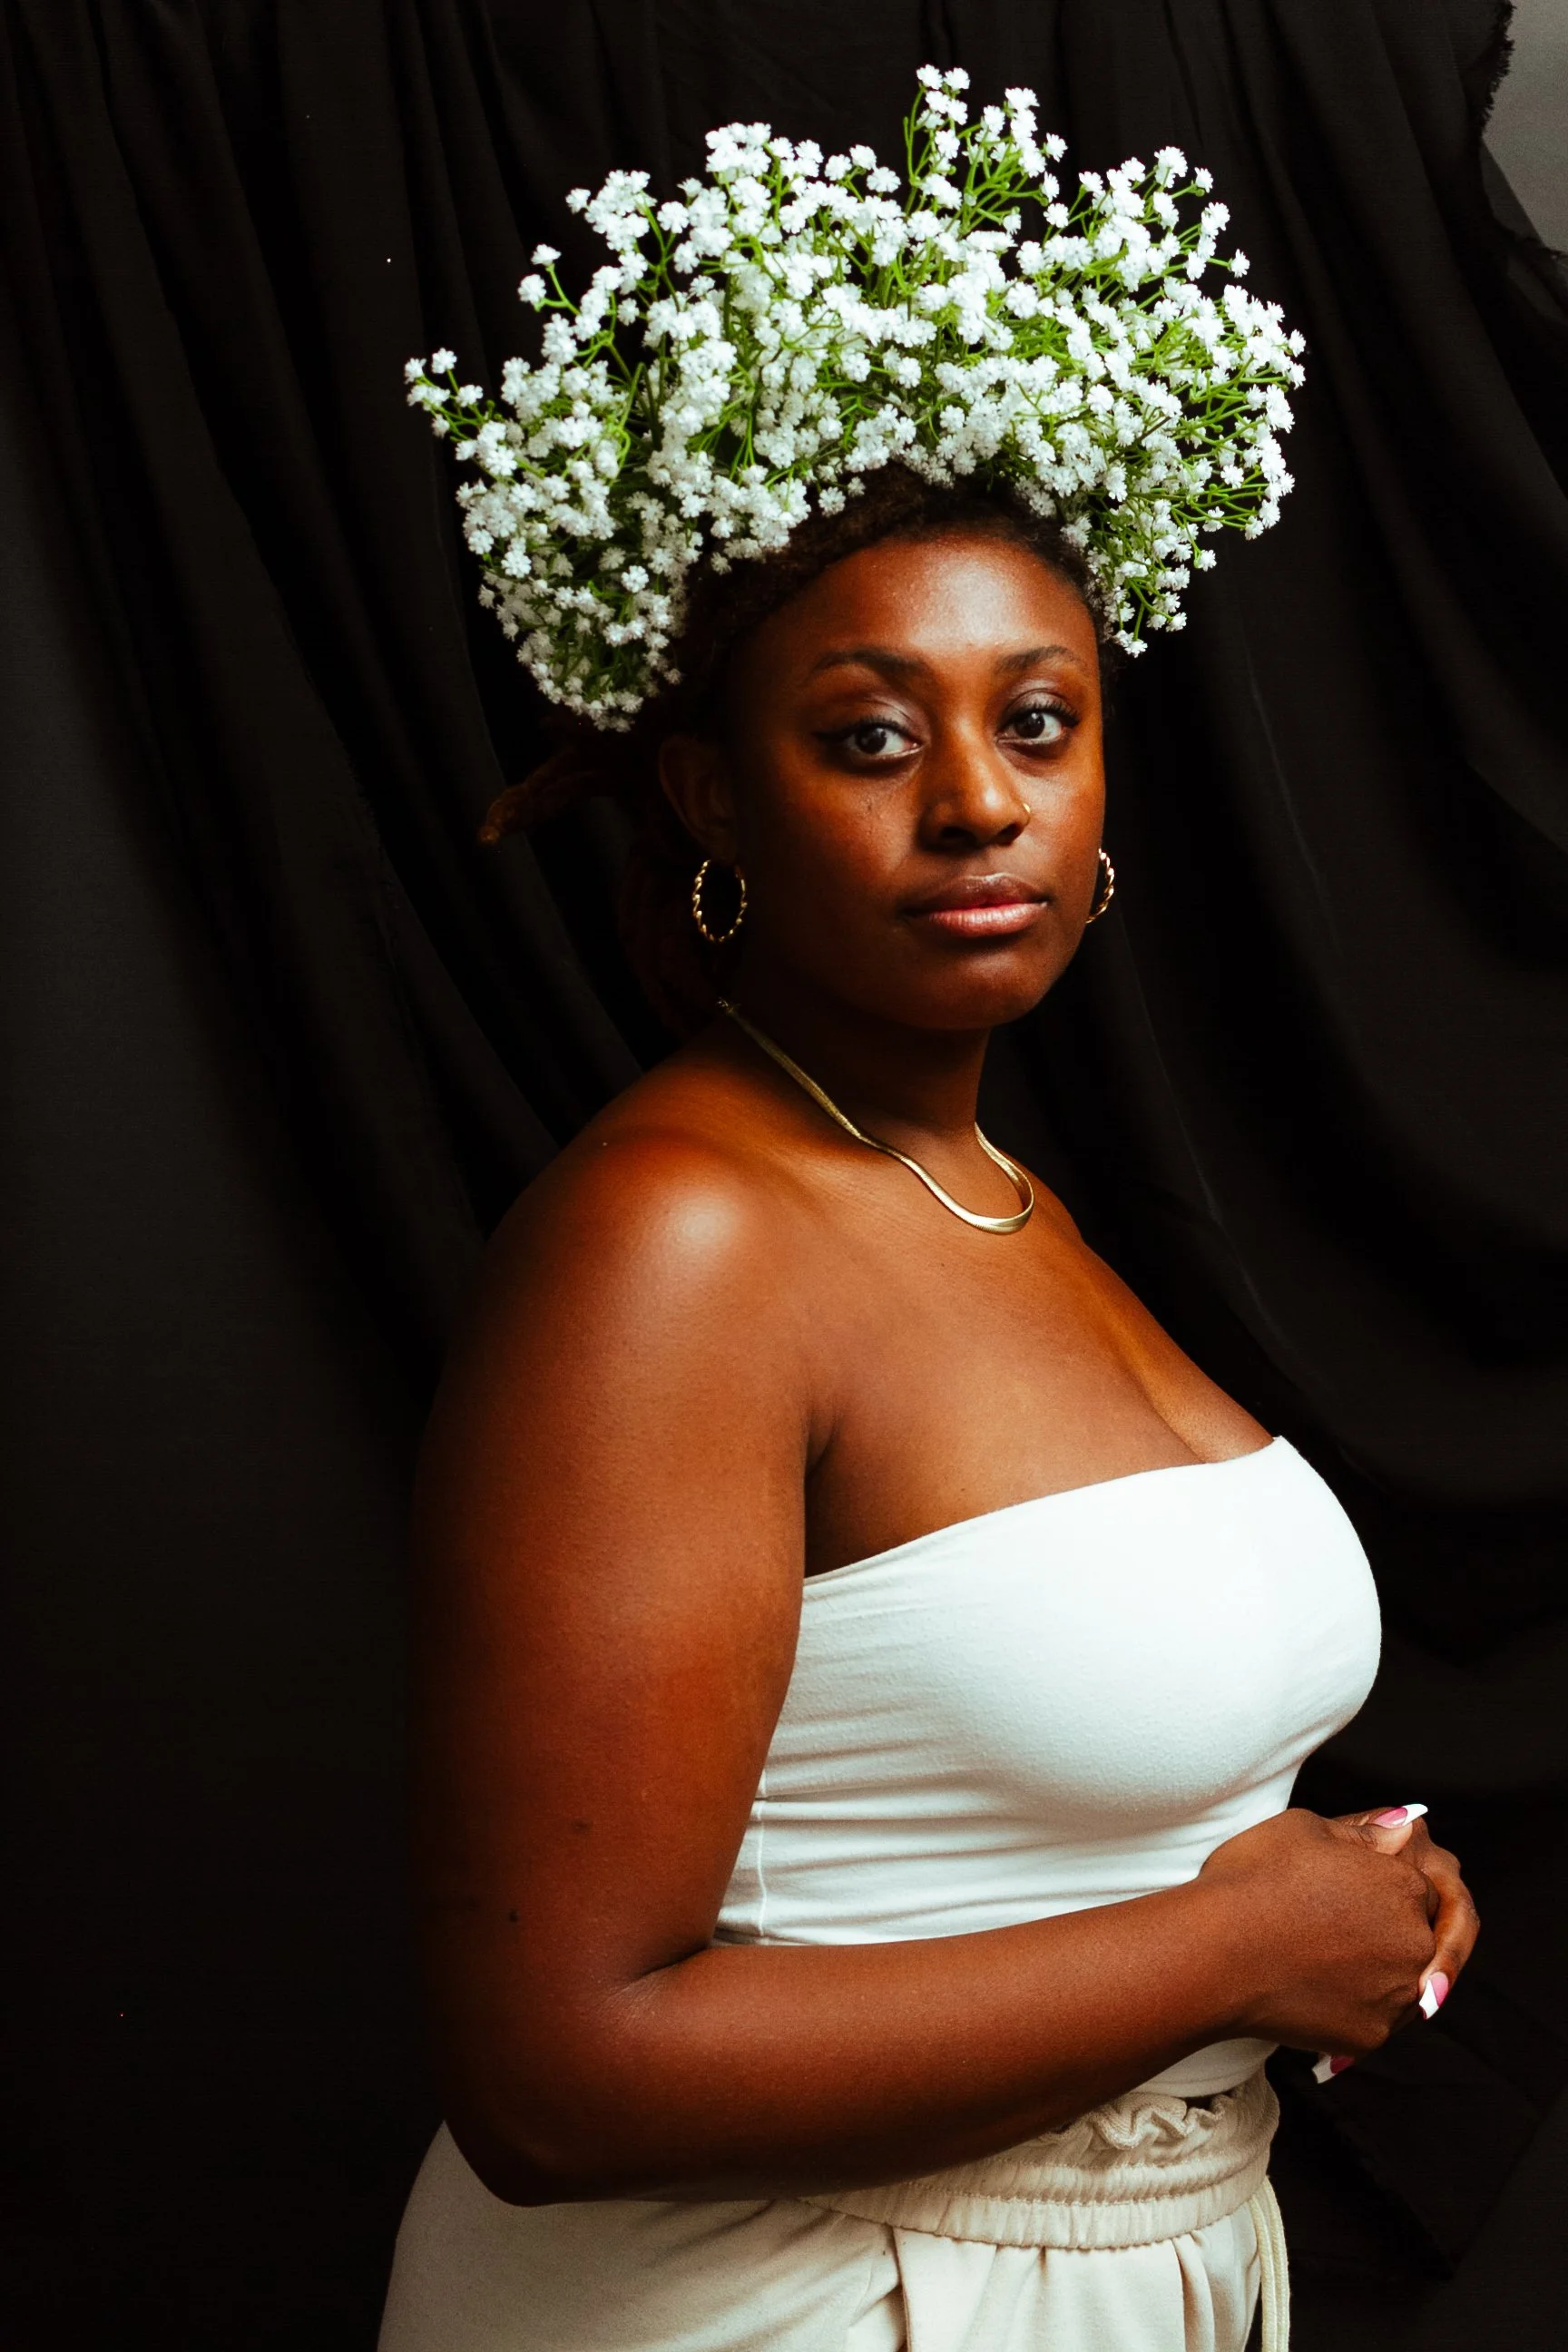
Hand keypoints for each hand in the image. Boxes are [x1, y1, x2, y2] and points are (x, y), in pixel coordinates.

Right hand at [1197, 1803, 1476, 2059]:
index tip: (1342, 1894)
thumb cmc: (1253, 1880)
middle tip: (1326, 1927)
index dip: (1379, 1888)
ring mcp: (1395, 1995)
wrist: (1214, 1951)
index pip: (1416, 1889)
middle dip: (1381, 1931)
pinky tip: (1310, 1988)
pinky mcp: (1370, 2035)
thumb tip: (1402, 1828)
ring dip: (1371, 1971)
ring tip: (1316, 1958)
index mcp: (1402, 1885)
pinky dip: (1350, 2007)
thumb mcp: (1305, 1828)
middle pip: (1413, 1936)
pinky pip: (1373, 2019)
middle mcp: (1413, 1942)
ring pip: (1399, 1982)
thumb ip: (1364, 1831)